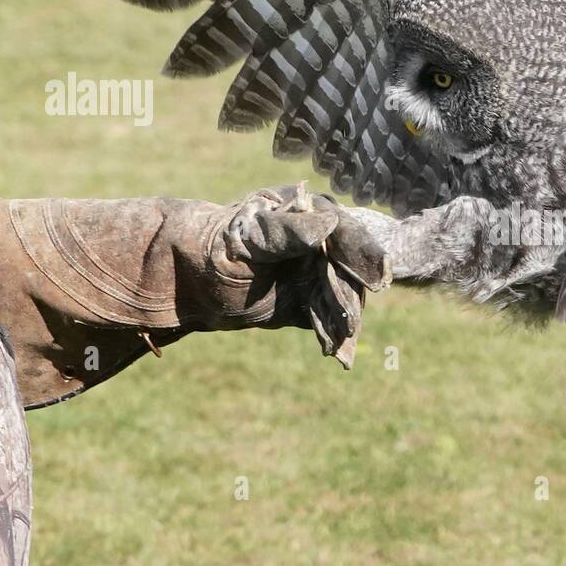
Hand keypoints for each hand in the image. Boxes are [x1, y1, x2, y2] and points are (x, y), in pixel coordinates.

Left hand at [217, 183, 390, 365]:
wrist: (186, 281)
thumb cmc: (215, 248)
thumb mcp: (249, 237)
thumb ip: (287, 231)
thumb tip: (328, 223)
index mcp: (306, 212)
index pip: (344, 231)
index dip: (363, 253)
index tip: (379, 274)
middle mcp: (317, 241)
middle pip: (348, 267)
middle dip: (351, 292)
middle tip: (352, 317)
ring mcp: (314, 272)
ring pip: (340, 294)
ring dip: (344, 317)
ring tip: (343, 338)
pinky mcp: (307, 300)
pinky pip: (326, 316)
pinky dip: (332, 332)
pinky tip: (337, 353)